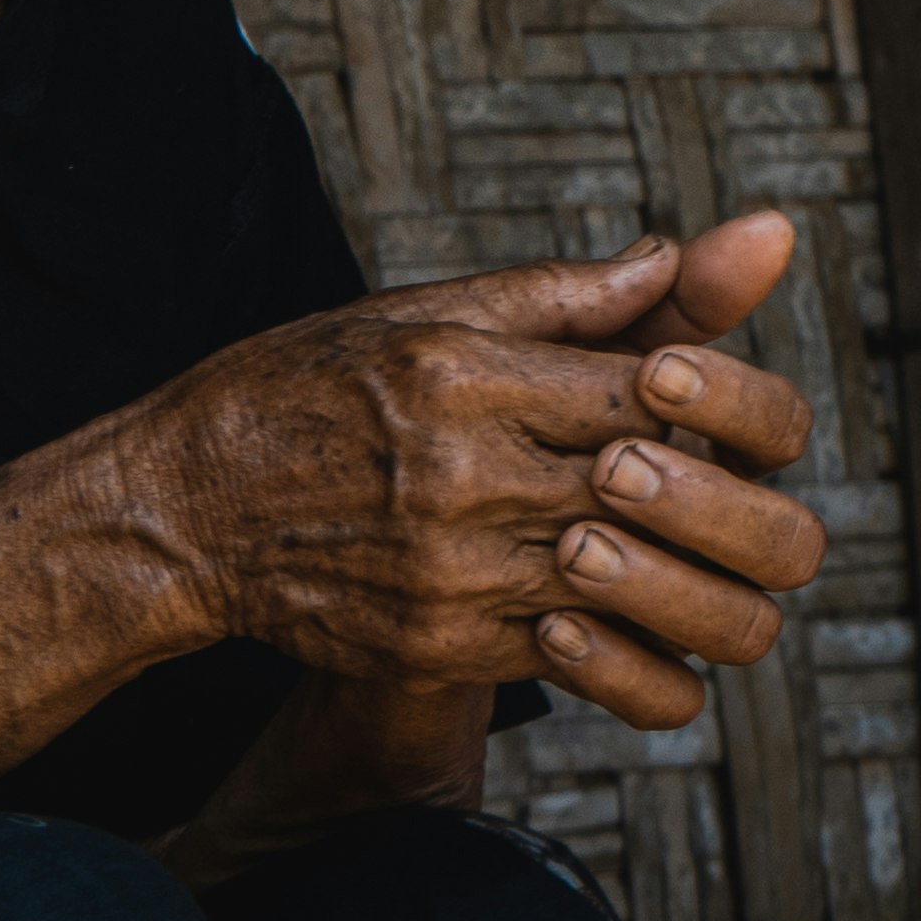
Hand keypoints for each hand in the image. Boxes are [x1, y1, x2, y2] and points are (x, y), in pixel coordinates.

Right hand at [115, 216, 823, 736]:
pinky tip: (631, 616)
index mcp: (464, 373)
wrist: (183, 512)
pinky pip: (583, 662)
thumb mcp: (415, 312)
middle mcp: (464, 473)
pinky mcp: (441, 645)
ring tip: (703, 564)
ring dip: (694, 581)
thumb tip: (677, 258)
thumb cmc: (301, 391)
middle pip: (665, 491)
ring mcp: (454, 571)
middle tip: (736, 497)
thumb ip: (558, 296)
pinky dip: (631, 645)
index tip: (697, 406)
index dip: (706, 400)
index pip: (649, 388)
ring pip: (641, 590)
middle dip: (726, 497)